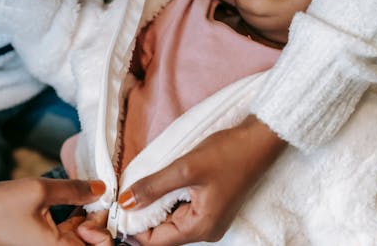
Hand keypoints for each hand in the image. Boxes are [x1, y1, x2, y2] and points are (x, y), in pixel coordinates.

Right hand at [0, 177, 105, 245]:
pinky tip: (72, 203)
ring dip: (85, 221)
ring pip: (79, 241)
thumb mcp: (39, 191)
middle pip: (91, 245)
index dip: (104, 227)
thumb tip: (101, 188)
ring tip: (83, 196)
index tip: (96, 203)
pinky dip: (73, 223)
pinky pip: (65, 238)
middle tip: (92, 198)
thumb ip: (73, 190)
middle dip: (97, 222)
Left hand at [118, 116, 286, 245]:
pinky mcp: (211, 205)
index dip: (134, 227)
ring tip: (145, 182)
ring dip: (155, 203)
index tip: (118, 206)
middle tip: (128, 190)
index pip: (156, 241)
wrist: (258, 140)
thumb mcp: (185, 168)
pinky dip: (168, 197)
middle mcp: (206, 230)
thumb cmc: (227, 153)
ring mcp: (210, 218)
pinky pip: (182, 208)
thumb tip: (125, 202)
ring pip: (171, 218)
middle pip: (163, 232)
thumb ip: (153, 187)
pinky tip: (162, 180)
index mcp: (201, 227)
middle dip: (143, 214)